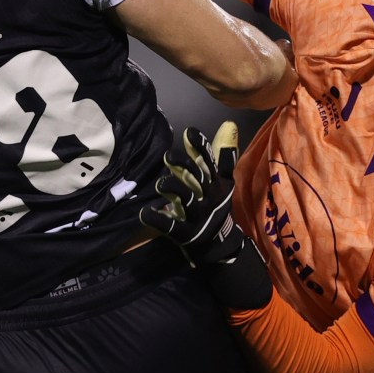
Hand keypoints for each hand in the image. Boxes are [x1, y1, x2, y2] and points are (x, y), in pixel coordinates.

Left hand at [140, 122, 271, 307]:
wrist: (220, 247)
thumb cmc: (218, 209)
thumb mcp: (225, 184)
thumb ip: (224, 157)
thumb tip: (228, 125)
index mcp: (216, 185)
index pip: (209, 163)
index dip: (200, 148)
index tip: (189, 133)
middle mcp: (208, 198)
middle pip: (196, 179)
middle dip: (183, 166)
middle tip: (168, 156)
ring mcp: (197, 217)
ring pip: (186, 199)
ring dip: (172, 189)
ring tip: (160, 183)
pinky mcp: (185, 234)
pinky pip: (170, 226)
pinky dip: (157, 219)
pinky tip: (145, 213)